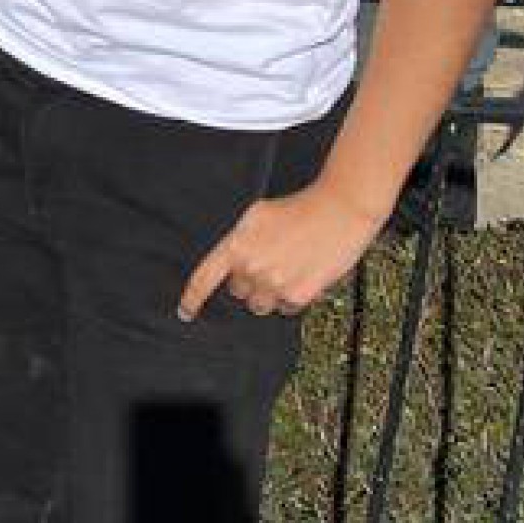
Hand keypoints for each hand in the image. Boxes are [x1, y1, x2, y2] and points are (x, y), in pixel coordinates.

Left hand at [179, 178, 379, 321]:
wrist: (339, 211)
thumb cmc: (299, 209)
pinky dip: (293, 297)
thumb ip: (240, 241)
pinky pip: (286, 308)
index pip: (204, 278)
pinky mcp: (297, 295)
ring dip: (270, 294)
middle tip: (272, 261)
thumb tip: (232, 266)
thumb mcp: (257, 215)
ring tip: (289, 268)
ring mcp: (274, 283)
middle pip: (238, 291)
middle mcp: (251, 266)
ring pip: (261, 304)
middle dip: (250, 281)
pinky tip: (304, 274)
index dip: (191, 299)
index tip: (184, 313)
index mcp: (237, 244)